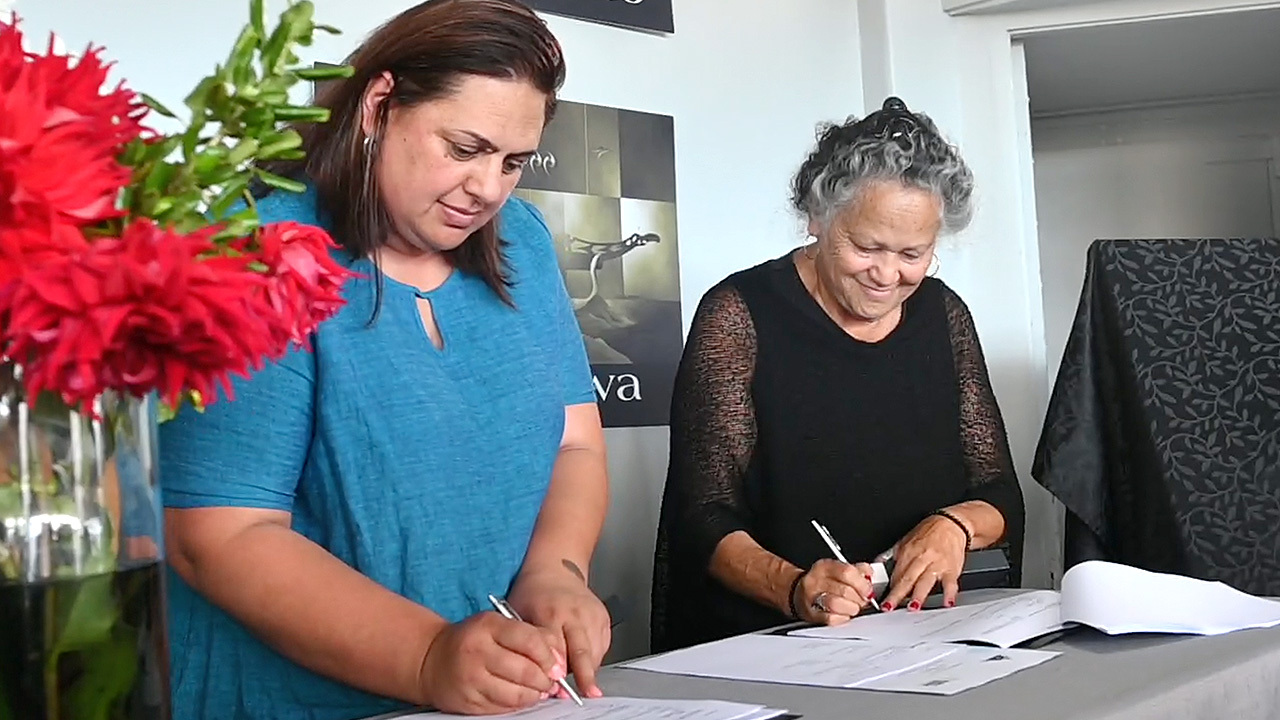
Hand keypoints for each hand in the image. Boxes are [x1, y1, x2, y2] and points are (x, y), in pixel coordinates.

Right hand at [418, 611, 563, 714]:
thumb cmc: (472, 640)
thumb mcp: (498, 625)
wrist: (432, 659)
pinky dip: (517, 704)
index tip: (556, 666)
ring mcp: (472, 678)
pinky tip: (520, 696)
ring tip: (538, 690)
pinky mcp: (469, 701)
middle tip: (551, 681)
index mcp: (488, 626)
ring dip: (534, 695)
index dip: (549, 657)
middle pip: (526, 671)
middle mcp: (478, 651)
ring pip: (516, 694)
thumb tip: (558, 659)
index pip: (530, 641)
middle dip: (545, 680)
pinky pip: (503, 708)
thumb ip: (531, 635)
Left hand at [508, 566, 611, 699]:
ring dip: (587, 670)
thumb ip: (528, 644)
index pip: (555, 646)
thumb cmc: (534, 594)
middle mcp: (575, 612)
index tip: (556, 685)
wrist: (555, 570)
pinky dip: (594, 659)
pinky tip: (583, 662)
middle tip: (584, 693)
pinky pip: (603, 647)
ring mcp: (592, 614)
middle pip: (582, 650)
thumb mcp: (519, 615)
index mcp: (550, 611)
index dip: (555, 668)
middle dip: (583, 674)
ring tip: (578, 680)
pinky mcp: (604, 618)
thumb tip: (537, 674)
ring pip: (595, 651)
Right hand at [792, 559, 875, 624]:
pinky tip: (843, 614)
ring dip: (851, 608)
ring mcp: (811, 597)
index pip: (847, 572)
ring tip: (853, 608)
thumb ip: (856, 570)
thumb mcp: (836, 569)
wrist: (797, 592)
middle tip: (862, 601)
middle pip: (844, 590)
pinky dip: (842, 618)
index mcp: (825, 566)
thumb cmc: (821, 582)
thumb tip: (869, 573)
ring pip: (836, 604)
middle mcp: (816, 580)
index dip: (862, 583)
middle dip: (859, 599)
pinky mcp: (811, 614)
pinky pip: (830, 618)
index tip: (868, 590)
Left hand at [881, 513, 968, 611]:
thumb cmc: (929, 533)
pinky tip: (947, 603)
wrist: (952, 524)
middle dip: (897, 594)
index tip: (885, 601)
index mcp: (908, 552)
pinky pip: (950, 582)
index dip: (889, 588)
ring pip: (926, 580)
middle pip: (907, 578)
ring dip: (919, 595)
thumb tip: (878, 564)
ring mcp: (937, 563)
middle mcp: (921, 557)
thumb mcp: (906, 540)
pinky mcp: (952, 568)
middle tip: (890, 607)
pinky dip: (949, 593)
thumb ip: (893, 555)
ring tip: (913, 607)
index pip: (896, 573)